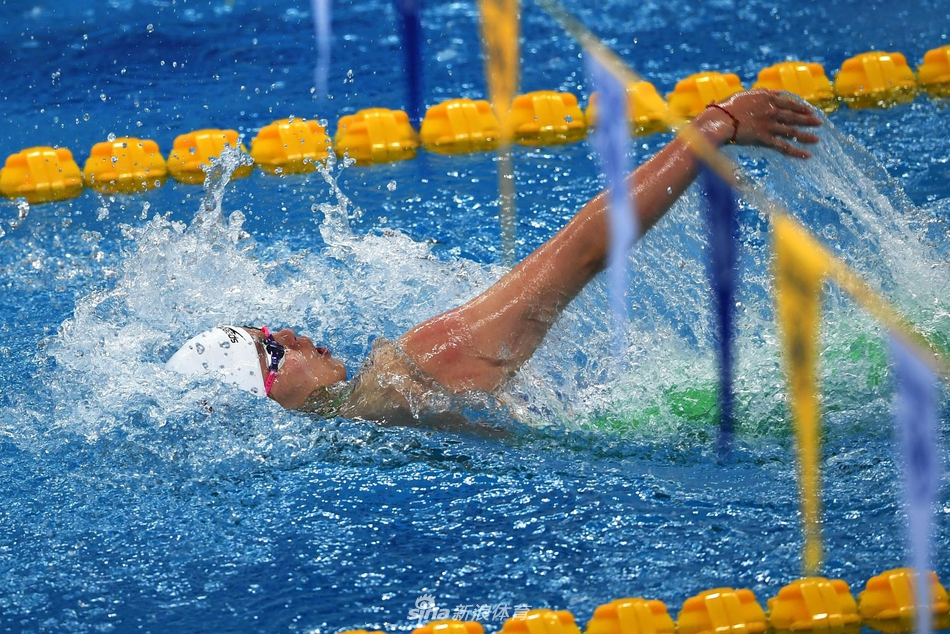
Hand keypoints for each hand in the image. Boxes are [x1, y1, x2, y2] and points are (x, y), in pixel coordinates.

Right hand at [707, 89, 822, 157]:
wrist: (719, 120)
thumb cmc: (726, 107)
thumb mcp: (746, 94)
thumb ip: (763, 93)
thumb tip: (777, 93)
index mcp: (767, 99)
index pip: (789, 103)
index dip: (800, 107)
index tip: (809, 110)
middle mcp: (771, 111)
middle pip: (794, 116)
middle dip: (808, 120)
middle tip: (819, 123)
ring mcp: (769, 125)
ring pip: (792, 131)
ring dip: (806, 135)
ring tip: (817, 139)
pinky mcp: (764, 139)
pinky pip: (783, 146)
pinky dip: (796, 151)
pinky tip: (807, 155)